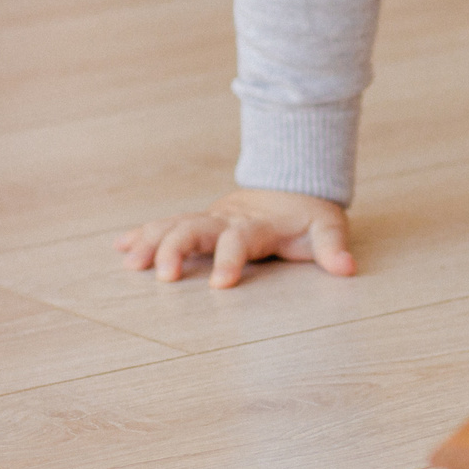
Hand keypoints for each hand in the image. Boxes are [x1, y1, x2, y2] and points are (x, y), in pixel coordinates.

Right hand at [115, 189, 357, 289]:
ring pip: (175, 225)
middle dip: (177, 250)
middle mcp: (227, 219)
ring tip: (129, 263)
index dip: (230, 260)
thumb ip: (334, 248)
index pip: (239, 240)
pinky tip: (120, 247)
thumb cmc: (307, 214)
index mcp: (256, 224)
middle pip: (195, 229)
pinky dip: (142, 234)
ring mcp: (210, 218)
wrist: (290, 182)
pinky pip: (167, 225)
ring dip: (151, 242)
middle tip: (164, 276)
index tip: (220, 286)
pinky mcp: (200, 222)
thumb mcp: (327, 227)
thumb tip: (347, 268)